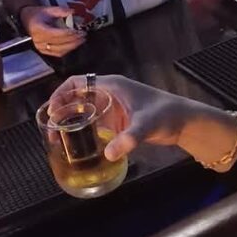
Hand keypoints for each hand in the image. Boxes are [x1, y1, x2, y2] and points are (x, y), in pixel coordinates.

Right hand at [21, 6, 85, 57]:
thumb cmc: (37, 14)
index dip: (69, 33)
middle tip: (83, 35)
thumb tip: (72, 12)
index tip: (78, 30)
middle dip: (73, 40)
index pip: (56, 34)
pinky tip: (73, 46)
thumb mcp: (48, 9)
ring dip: (72, 46)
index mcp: (38, 29)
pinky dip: (67, 50)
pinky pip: (57, 53)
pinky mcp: (43, 51)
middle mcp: (38, 40)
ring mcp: (40, 47)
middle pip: (59, 43)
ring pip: (59, 50)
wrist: (26, 20)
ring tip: (81, 41)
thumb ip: (60, 11)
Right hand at [51, 75, 236, 165]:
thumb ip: (128, 138)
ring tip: (58, 139)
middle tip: (51, 130)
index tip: (50, 111)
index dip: (60, 94)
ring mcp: (111, 107)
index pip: (76, 83)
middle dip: (61, 111)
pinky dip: (82, 130)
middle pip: (75, 97)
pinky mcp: (116, 120)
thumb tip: (109, 154)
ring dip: (70, 121)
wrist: (185, 123)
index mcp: (111, 85)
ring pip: (82, 110)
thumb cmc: (166, 115)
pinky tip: (78, 145)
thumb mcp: (146, 125)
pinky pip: (93, 122)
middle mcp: (107, 93)